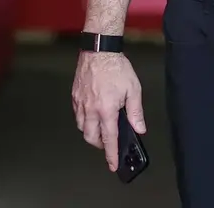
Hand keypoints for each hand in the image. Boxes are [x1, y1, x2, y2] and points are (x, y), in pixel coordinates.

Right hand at [71, 51, 146, 170]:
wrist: (99, 49)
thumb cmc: (116, 67)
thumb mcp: (133, 89)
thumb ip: (136, 112)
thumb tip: (139, 128)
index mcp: (106, 109)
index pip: (109, 139)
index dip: (111, 154)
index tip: (113, 164)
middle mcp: (91, 109)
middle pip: (91, 137)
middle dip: (100, 145)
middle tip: (109, 143)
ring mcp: (80, 102)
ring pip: (82, 128)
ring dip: (91, 133)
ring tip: (101, 128)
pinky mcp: (75, 95)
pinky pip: (77, 115)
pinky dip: (84, 120)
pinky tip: (92, 115)